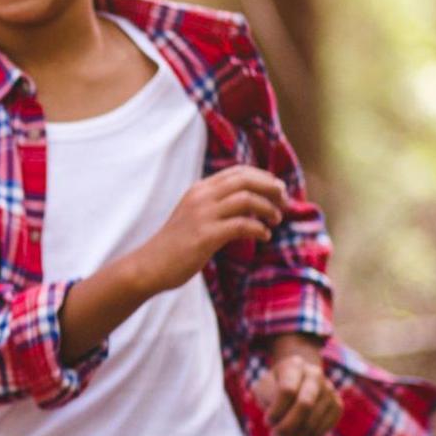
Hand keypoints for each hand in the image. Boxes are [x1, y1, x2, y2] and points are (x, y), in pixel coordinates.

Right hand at [133, 166, 287, 293]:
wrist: (150, 264)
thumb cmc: (176, 243)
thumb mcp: (194, 214)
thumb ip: (215, 204)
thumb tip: (249, 202)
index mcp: (199, 189)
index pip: (238, 171)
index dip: (263, 177)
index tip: (277, 189)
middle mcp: (201, 196)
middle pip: (246, 180)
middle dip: (271, 188)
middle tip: (284, 202)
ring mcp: (202, 215)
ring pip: (247, 199)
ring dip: (269, 209)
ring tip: (275, 220)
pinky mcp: (206, 235)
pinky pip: (242, 225)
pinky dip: (259, 229)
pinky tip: (264, 236)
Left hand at [253, 336, 341, 435]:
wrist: (297, 378)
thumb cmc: (275, 384)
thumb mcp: (264, 386)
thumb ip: (267, 400)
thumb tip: (277, 423)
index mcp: (294, 365)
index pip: (287, 390)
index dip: (276, 411)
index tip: (267, 421)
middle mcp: (315, 375)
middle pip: (305, 404)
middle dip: (288, 425)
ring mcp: (329, 390)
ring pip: (315, 419)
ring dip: (296, 435)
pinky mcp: (337, 406)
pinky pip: (324, 427)